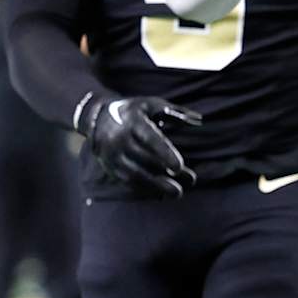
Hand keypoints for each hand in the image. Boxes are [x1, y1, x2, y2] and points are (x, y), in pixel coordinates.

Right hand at [80, 96, 201, 197]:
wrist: (98, 117)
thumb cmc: (134, 110)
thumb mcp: (153, 104)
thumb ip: (175, 113)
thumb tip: (198, 120)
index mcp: (133, 122)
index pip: (150, 140)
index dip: (165, 154)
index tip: (180, 167)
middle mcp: (119, 139)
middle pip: (145, 160)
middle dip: (167, 173)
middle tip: (190, 180)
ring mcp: (112, 154)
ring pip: (135, 174)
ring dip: (157, 185)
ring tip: (178, 192)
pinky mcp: (109, 166)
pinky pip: (127, 180)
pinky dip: (145, 188)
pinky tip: (161, 193)